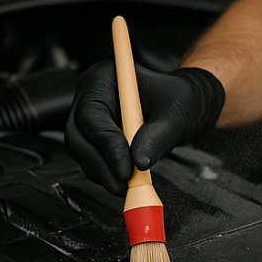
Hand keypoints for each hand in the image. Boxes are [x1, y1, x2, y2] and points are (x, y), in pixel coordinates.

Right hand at [65, 61, 225, 193]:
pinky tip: (127, 178)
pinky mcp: (93, 137)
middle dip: (101, 164)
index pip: (91, 115)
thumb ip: (158, 136)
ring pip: (82, 152)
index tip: (126, 167)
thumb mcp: (175, 114)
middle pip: (78, 136)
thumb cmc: (179, 98)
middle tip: (126, 182)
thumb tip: (140, 160)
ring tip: (131, 183)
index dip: (106, 144)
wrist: (182, 105)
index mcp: (104, 79)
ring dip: (104, 173)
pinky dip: (107, 173)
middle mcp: (90, 96)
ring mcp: (89, 118)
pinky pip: (91, 159)